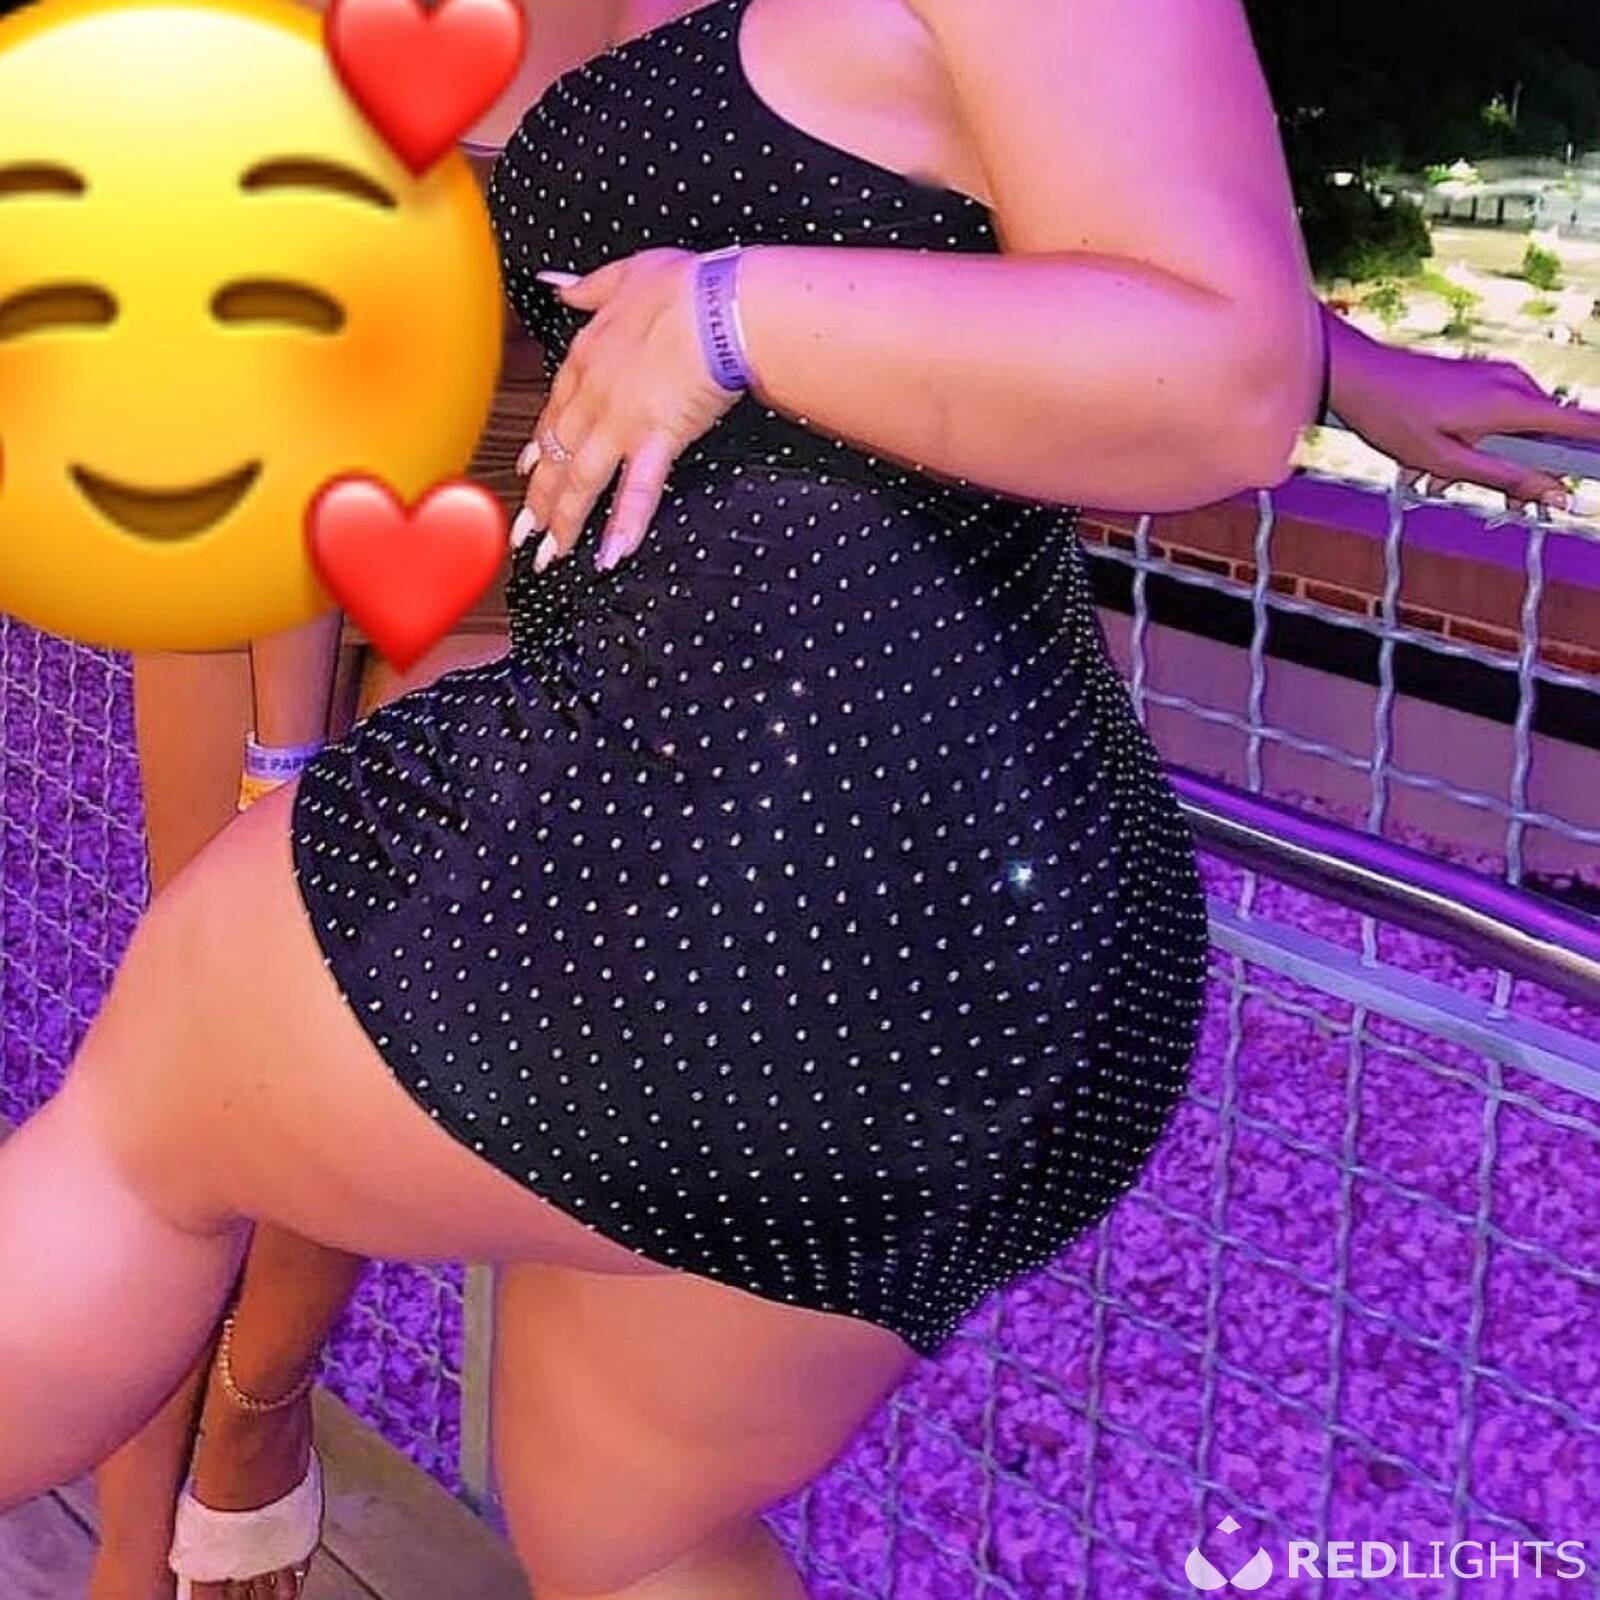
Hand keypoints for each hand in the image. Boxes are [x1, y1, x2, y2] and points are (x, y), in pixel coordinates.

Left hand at [513, 248, 746, 572]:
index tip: (529, 469)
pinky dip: (623, 524)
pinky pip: (636, 491)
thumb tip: (557, 286)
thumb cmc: (683, 287)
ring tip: (550, 556)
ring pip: (580, 480)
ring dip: (564, 522)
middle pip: (557, 456)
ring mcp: (622, 422)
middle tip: (523, 533)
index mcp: (586, 357)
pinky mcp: (657, 441)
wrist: (719, 303)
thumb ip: (586, 288)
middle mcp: (594, 396)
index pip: (553, 411)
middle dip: (538, 499)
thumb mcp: (624, 274)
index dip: (539, 445)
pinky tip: (610, 555)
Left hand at [1325, 311, 1599, 509]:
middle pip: (1547, 438)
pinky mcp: (1483, 379)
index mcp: (1512, 404)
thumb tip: (1555, 494)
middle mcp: (1515, 384)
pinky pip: (1498, 417)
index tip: (1598, 472)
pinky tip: (1436, 458)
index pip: (1583, 425)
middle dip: (1524, 473)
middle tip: (1501, 505)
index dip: (1597, 450)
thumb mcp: (1448, 461)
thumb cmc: (1393, 416)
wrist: (1357, 375)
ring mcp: (1499, 377)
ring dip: (1490, 461)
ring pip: (1519, 432)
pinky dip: (1477, 443)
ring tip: (1437, 477)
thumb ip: (1506, 478)